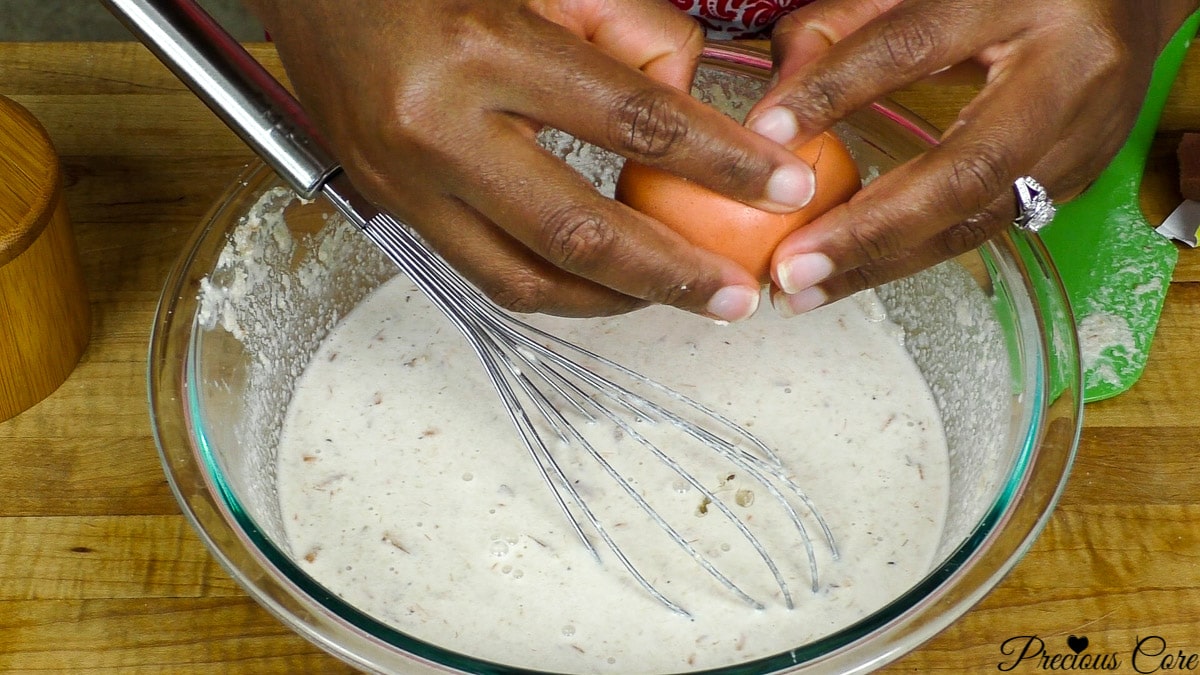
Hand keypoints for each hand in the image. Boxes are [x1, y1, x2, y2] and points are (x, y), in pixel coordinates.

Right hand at [243, 0, 816, 319]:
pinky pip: (485, 274)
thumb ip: (629, 33)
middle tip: (740, 296)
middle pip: (578, 231)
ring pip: (526, 279)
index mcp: (483, 49)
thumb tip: (692, 107)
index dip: (720, 161)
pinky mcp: (391, 208)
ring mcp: (405, 182)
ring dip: (616, 303)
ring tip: (681, 300)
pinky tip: (607, 285)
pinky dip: (557, 291)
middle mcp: (437, 129)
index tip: (784, 186)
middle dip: (672, 274)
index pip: (632, 118)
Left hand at [745, 0, 1199, 314]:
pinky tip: (854, 272)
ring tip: (805, 288)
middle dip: (868, 230)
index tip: (767, 135)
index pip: (913, 44)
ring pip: (977, 220)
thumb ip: (841, 26)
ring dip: (882, 264)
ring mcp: (1082, 135)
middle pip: (963, 170)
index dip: (835, 91)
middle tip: (791, 266)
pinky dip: (913, 255)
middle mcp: (1067, 72)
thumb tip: (776, 106)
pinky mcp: (1078, 179)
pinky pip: (985, 228)